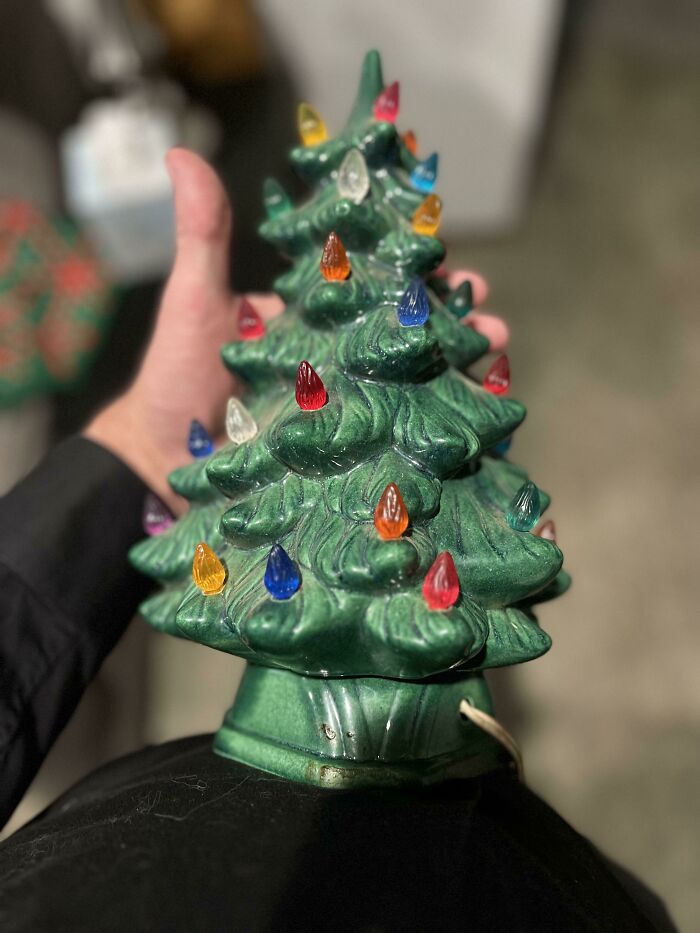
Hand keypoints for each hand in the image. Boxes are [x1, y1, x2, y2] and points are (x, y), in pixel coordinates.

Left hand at [85, 149, 508, 513]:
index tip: (452, 259)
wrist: (159, 459)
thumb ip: (203, 235)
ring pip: (413, 384)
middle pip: (407, 335)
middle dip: (454, 324)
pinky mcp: (344, 453)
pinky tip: (471, 425)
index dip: (416, 273)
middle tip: (489, 318)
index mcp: (314, 318)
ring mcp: (344, 408)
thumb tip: (182, 154)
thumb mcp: (195, 301)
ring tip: (493, 360)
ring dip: (458, 373)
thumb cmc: (175, 378)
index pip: (376, 286)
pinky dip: (435, 430)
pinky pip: (396, 438)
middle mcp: (337, 360)